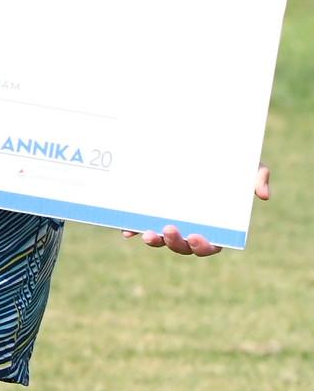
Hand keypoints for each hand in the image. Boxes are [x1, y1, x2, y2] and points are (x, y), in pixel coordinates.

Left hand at [122, 163, 269, 255]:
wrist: (203, 145)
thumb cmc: (230, 161)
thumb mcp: (248, 164)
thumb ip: (258, 176)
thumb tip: (263, 195)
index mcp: (215, 224)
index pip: (211, 244)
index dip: (203, 245)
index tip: (196, 238)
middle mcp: (191, 226)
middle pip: (183, 245)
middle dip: (175, 243)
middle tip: (168, 230)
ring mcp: (170, 219)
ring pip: (161, 239)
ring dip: (154, 240)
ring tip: (147, 234)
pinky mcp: (151, 210)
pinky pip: (141, 224)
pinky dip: (134, 229)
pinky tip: (127, 230)